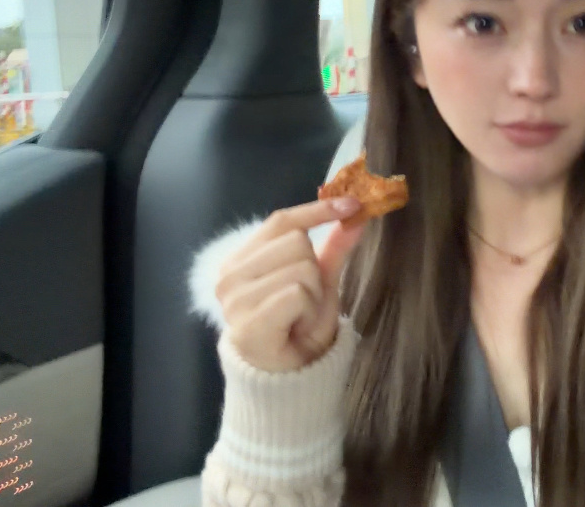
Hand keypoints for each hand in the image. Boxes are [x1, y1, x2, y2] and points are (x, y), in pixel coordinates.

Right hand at [215, 197, 365, 371]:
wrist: (288, 381)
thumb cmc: (298, 328)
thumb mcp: (320, 282)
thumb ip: (333, 248)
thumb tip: (355, 214)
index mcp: (240, 260)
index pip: (280, 221)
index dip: (318, 210)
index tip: (352, 204)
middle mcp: (229, 276)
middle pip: (297, 242)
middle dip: (314, 271)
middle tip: (304, 302)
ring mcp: (235, 301)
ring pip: (302, 267)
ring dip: (314, 295)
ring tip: (299, 317)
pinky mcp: (247, 323)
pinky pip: (297, 293)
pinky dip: (309, 310)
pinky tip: (296, 327)